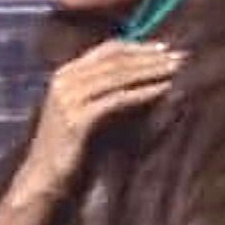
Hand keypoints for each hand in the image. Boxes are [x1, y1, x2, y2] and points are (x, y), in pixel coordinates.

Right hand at [12, 39, 182, 199]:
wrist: (43, 178)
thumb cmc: (70, 148)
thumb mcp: (87, 111)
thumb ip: (106, 91)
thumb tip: (146, 76)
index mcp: (65, 74)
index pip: (108, 49)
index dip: (140, 47)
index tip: (166, 49)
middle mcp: (64, 80)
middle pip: (116, 59)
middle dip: (151, 57)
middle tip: (181, 57)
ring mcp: (68, 98)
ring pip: (118, 75)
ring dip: (151, 71)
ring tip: (178, 70)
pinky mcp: (77, 118)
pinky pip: (117, 99)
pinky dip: (143, 92)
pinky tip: (164, 90)